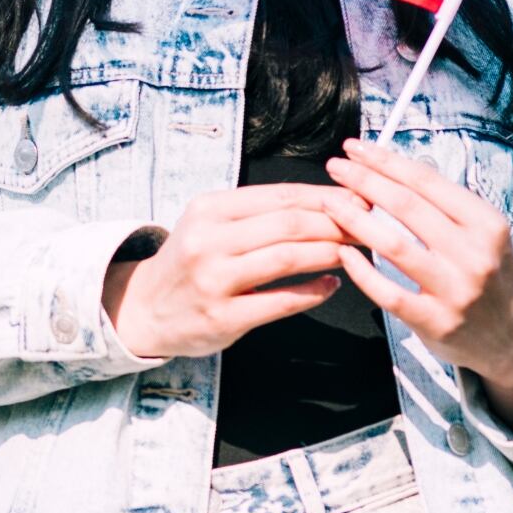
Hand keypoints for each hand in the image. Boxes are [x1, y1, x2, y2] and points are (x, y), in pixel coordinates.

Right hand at [101, 183, 354, 358]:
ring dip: (328, 252)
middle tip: (366, 226)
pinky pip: (279, 301)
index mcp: (209, 209)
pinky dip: (312, 292)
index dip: (325, 196)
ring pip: (286, 258)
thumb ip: (259, 213)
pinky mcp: (223, 317)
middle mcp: (208, 240)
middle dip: (335, 223)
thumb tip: (325, 201)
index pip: (280, 195)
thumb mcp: (212, 224)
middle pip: (288, 224)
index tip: (357, 199)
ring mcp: (214, 280)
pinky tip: (331, 285)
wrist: (146, 307)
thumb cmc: (192, 261)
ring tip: (354, 251)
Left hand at [321, 137, 512, 432]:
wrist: (512, 337)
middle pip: (406, 206)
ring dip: (354, 219)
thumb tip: (389, 168)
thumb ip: (443, 205)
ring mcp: (455, 290)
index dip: (386, 160)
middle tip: (336, 167)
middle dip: (364, 180)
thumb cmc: (487, 274)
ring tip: (330, 202)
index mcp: (486, 224)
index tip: (355, 148)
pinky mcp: (435, 322)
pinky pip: (388, 292)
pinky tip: (343, 254)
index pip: (427, 181)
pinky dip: (361, 271)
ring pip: (393, 245)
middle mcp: (474, 255)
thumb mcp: (483, 233)